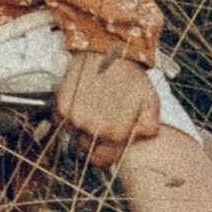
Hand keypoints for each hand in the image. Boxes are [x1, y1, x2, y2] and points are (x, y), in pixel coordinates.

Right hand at [53, 45, 163, 166]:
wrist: (106, 51)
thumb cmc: (130, 75)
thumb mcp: (150, 100)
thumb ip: (149, 127)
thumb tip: (139, 139)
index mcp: (116, 133)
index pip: (104, 160)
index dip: (106, 154)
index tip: (107, 145)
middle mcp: (93, 130)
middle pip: (87, 150)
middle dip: (93, 142)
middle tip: (100, 124)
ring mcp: (75, 120)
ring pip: (74, 137)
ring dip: (81, 129)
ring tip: (92, 110)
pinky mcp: (61, 108)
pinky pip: (62, 123)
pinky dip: (69, 117)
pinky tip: (81, 103)